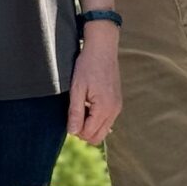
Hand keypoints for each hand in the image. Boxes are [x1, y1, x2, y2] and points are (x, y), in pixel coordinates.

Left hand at [69, 30, 121, 144]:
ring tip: (81, 107)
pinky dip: (96, 119)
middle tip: (73, 115)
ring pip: (103, 130)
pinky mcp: (117, 103)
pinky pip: (107, 120)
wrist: (102, 49)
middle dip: (83, 131)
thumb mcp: (76, 89)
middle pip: (98, 137)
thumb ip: (75, 112)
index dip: (75, 130)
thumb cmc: (87, 66)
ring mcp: (117, 107)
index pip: (89, 134)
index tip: (69, 116)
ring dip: (90, 125)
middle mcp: (114, 110)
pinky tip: (88, 105)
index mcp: (104, 108)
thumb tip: (73, 132)